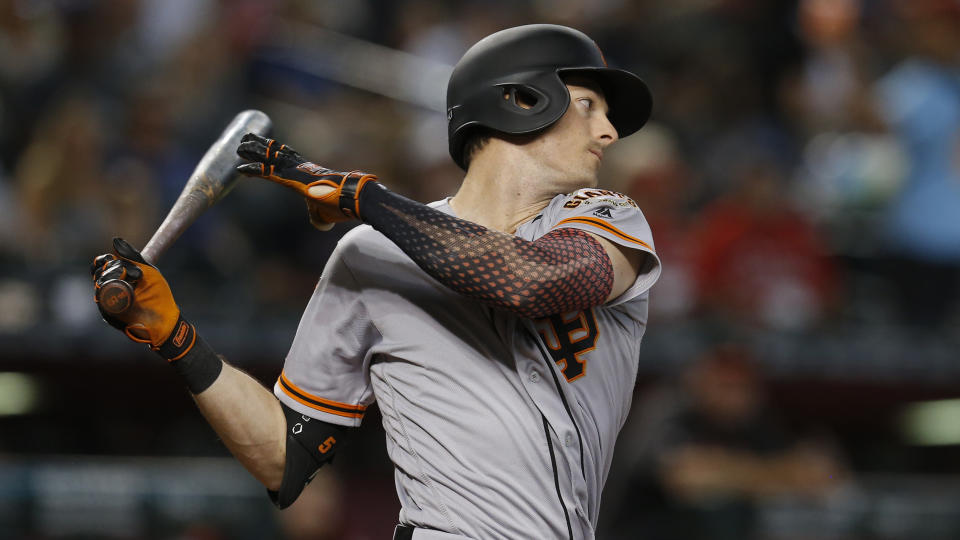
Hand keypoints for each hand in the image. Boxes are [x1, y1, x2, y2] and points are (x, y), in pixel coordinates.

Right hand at [91, 238, 180, 348]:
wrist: (166, 320)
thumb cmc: (158, 296)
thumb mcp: (148, 271)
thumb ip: (132, 256)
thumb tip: (114, 240)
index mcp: (115, 279)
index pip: (98, 265)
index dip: (103, 260)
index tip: (112, 257)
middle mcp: (108, 291)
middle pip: (98, 272)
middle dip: (114, 267)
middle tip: (136, 274)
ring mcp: (106, 303)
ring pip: (100, 283)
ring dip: (117, 277)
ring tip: (136, 279)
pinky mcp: (109, 314)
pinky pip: (105, 298)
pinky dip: (118, 291)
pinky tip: (131, 290)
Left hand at [235, 133, 377, 229]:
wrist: (354, 198)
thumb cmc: (344, 206)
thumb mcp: (327, 214)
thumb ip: (320, 217)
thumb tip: (321, 224)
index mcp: (308, 175)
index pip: (287, 162)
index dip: (273, 157)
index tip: (262, 152)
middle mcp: (301, 169)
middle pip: (277, 153)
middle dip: (261, 146)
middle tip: (246, 138)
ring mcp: (297, 172)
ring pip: (271, 158)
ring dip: (254, 151)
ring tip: (240, 145)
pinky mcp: (293, 180)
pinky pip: (269, 173)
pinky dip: (255, 170)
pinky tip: (241, 168)